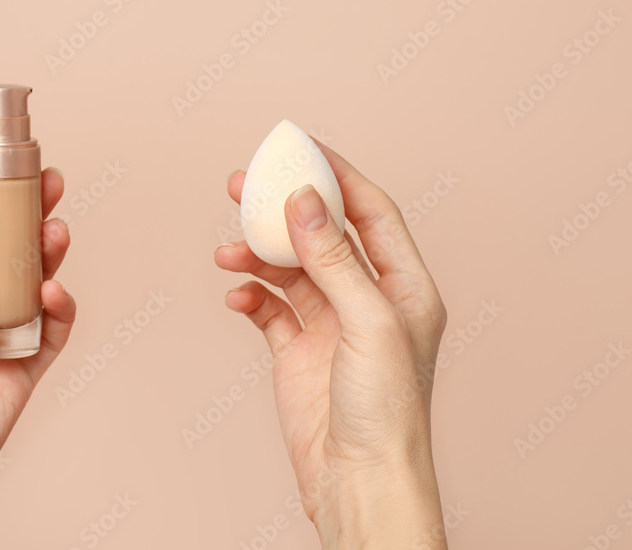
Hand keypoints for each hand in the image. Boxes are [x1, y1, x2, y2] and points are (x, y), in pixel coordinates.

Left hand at [0, 168, 75, 548]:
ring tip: (57, 232)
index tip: (9, 167)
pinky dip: (58, 310)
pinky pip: (51, 332)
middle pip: (3, 252)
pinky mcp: (21, 370)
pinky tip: (52, 295)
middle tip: (52, 187)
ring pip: (30, 285)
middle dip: (28, 219)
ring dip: (46, 257)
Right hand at [215, 145, 447, 548]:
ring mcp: (330, 326)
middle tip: (242, 185)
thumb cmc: (386, 412)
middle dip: (282, 209)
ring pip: (288, 270)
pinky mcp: (297, 353)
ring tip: (228, 251)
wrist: (358, 484)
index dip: (336, 176)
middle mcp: (367, 300)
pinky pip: (268, 310)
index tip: (299, 148)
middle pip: (321, 235)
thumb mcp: (367, 322)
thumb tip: (303, 200)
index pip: (370, 213)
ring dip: (257, 256)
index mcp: (403, 287)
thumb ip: (334, 258)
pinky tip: (237, 297)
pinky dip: (250, 297)